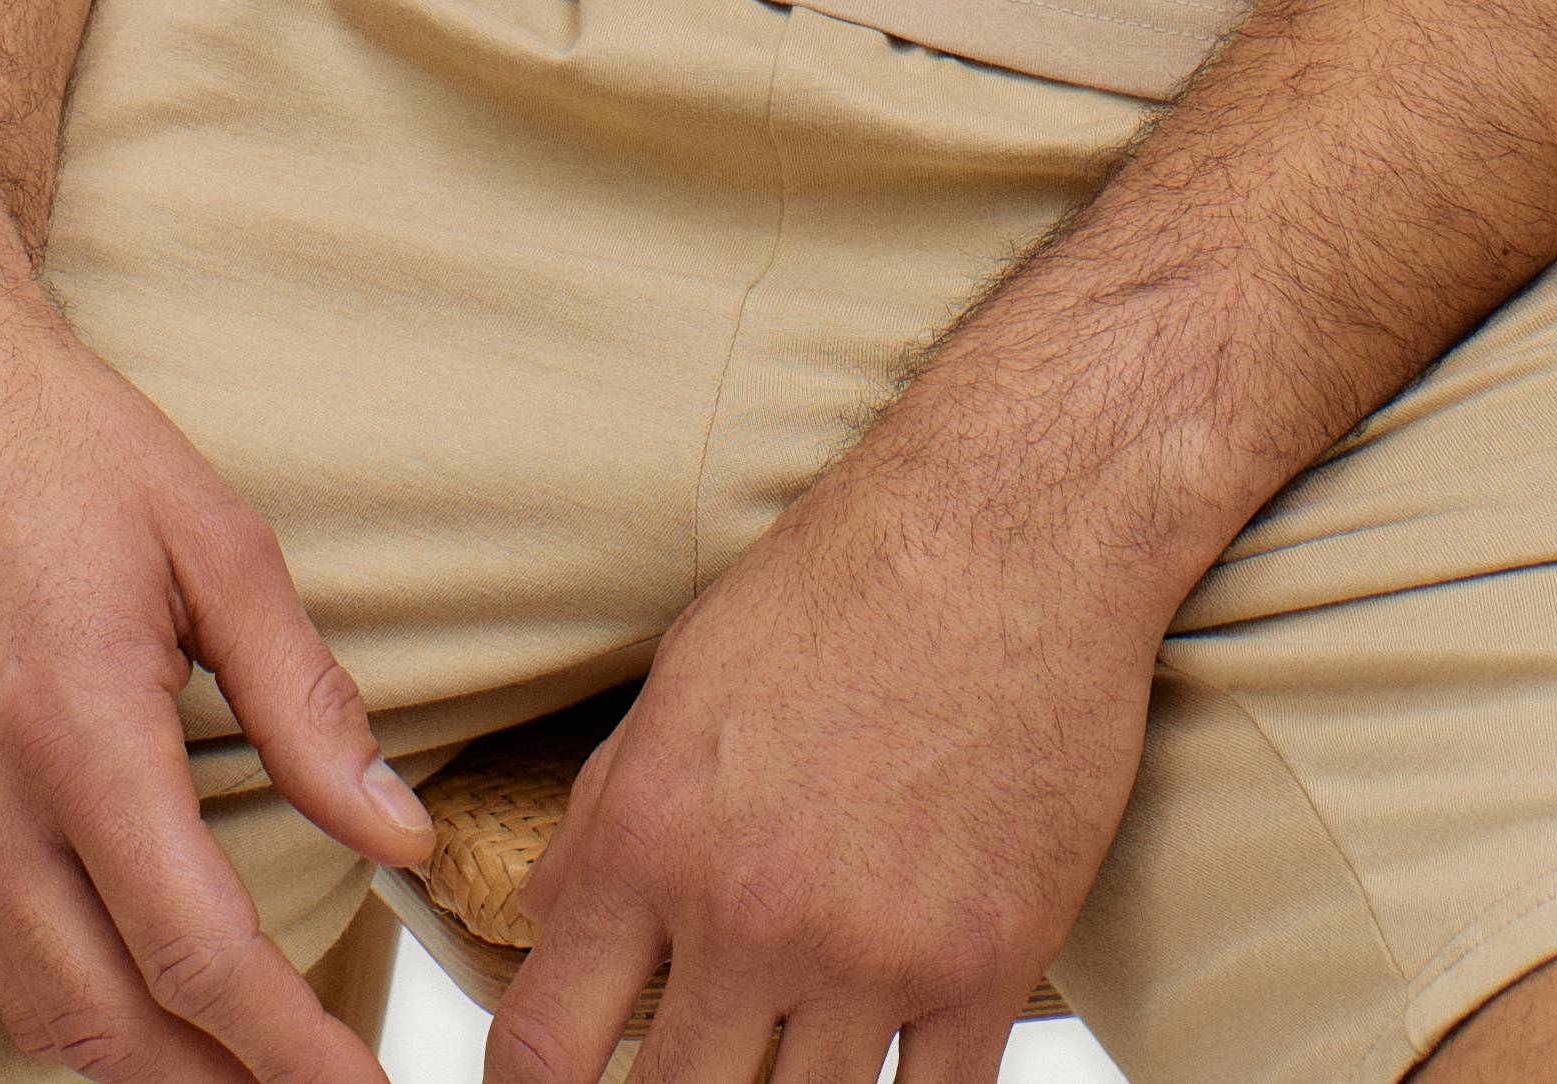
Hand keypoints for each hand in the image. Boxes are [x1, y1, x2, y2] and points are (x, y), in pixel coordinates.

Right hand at [0, 251, 432, 1078]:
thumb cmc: (59, 442)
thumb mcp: (216, 540)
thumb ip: (306, 702)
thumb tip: (396, 834)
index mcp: (77, 730)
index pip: (195, 956)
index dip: (288, 1048)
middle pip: (110, 1029)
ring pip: (35, 1015)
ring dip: (143, 1068)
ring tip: (245, 1069)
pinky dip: (68, 1007)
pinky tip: (138, 1000)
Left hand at [482, 445, 1165, 1083]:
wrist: (1014, 526)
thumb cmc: (849, 578)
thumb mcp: (688, 674)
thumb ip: (608, 810)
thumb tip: (542, 916)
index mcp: (655, 834)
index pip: (544, 1044)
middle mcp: (749, 912)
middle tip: (699, 1059)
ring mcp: (871, 952)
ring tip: (794, 1044)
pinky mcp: (986, 966)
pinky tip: (894, 1058)